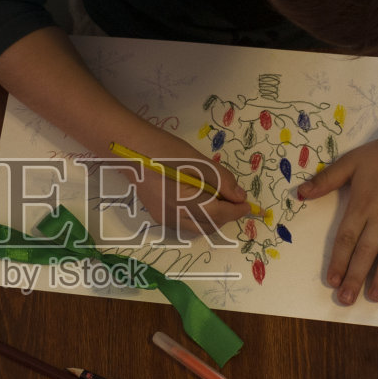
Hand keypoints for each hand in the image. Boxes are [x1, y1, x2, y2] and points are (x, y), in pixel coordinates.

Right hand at [116, 131, 253, 238]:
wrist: (129, 151)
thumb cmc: (163, 150)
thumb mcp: (196, 160)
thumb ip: (221, 180)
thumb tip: (239, 196)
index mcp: (183, 202)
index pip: (218, 214)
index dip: (236, 210)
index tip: (248, 204)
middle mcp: (173, 217)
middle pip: (210, 226)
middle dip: (226, 215)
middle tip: (234, 199)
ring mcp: (164, 219)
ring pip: (198, 228)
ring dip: (214, 218)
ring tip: (218, 198)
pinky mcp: (159, 216)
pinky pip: (186, 224)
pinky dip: (200, 217)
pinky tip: (200, 200)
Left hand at [296, 131, 377, 304]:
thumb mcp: (350, 162)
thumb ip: (325, 180)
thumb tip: (299, 193)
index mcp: (362, 205)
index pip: (346, 238)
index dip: (338, 261)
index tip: (332, 281)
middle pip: (366, 251)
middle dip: (355, 276)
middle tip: (346, 299)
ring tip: (376, 296)